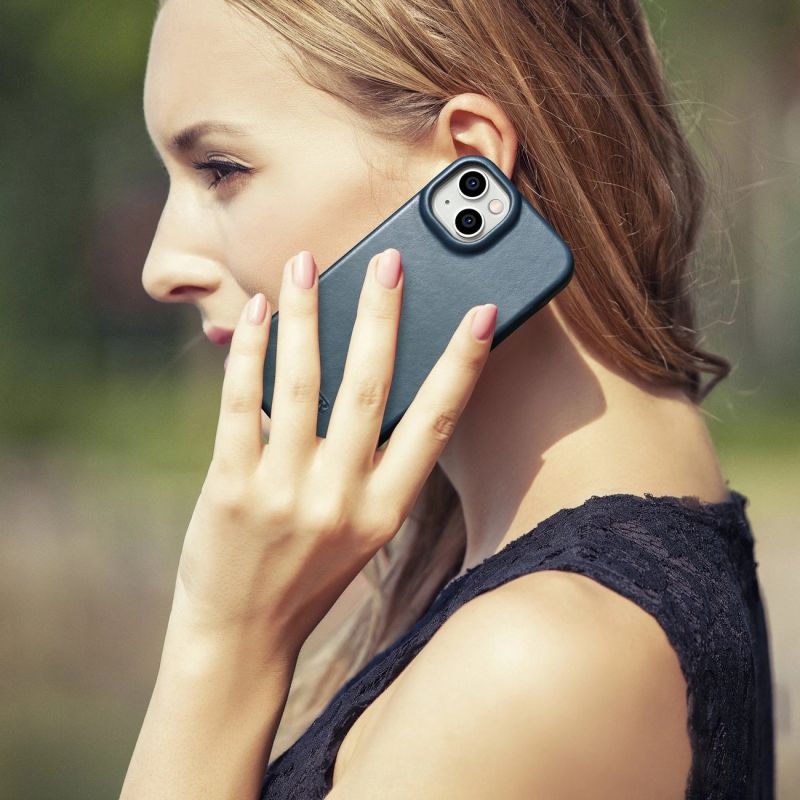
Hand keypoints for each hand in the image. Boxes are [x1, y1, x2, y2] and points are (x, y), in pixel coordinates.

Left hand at [172, 248, 497, 658]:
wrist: (241, 635)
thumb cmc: (308, 574)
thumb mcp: (360, 529)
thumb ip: (370, 465)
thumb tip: (367, 374)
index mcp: (386, 511)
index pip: (435, 424)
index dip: (462, 366)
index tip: (482, 314)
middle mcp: (342, 501)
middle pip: (370, 389)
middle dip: (382, 316)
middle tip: (389, 261)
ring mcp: (285, 494)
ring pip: (302, 384)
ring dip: (308, 316)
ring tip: (306, 264)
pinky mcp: (231, 489)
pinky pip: (241, 404)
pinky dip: (250, 351)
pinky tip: (259, 314)